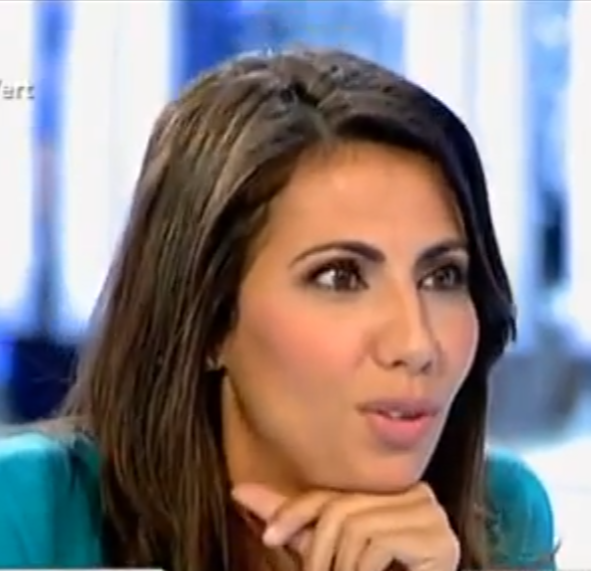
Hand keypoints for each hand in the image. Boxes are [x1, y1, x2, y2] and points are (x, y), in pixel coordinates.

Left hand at [232, 483, 458, 570]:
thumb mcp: (327, 551)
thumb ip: (293, 522)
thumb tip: (240, 489)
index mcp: (391, 491)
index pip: (335, 491)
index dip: (296, 511)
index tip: (270, 536)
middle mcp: (416, 494)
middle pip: (343, 507)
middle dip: (316, 551)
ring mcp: (432, 516)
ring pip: (355, 526)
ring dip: (338, 569)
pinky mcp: (439, 542)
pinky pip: (377, 543)